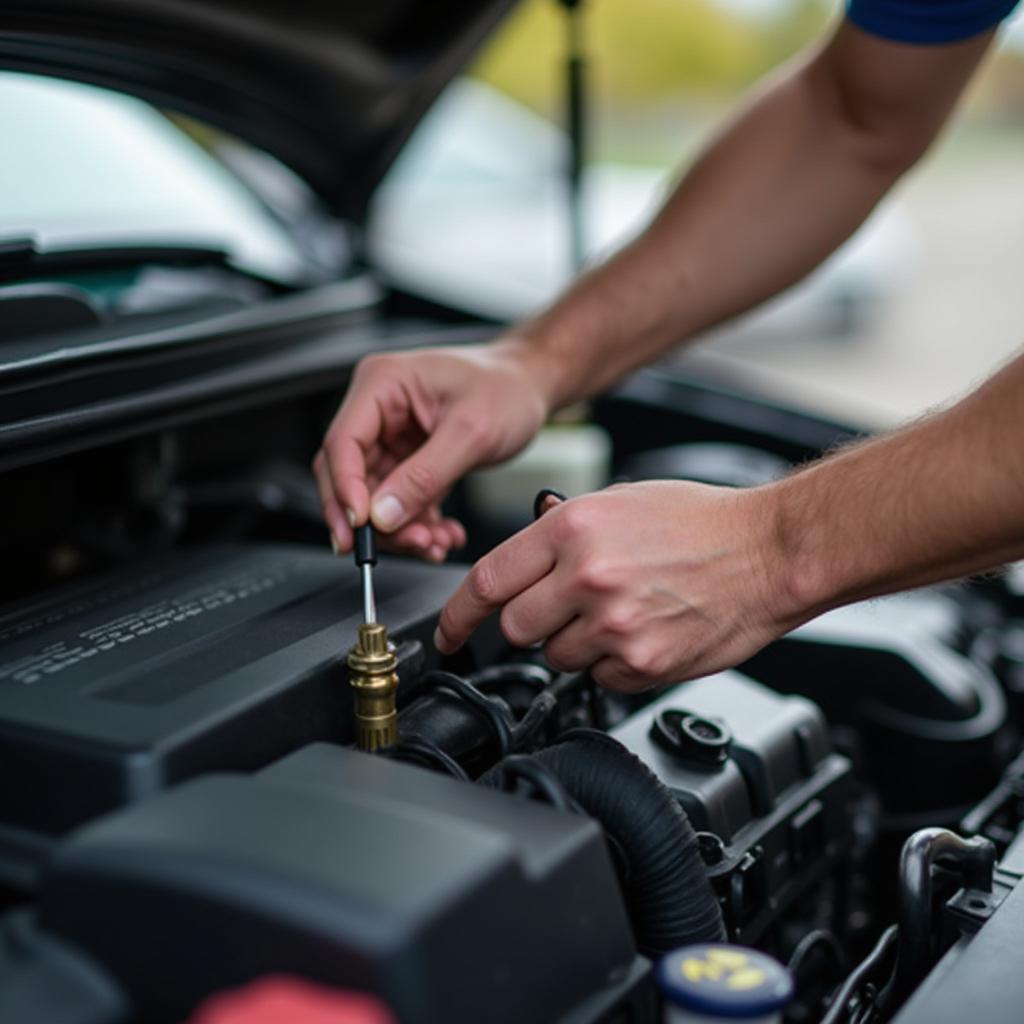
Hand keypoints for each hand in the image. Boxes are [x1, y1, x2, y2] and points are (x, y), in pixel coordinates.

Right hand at [313, 339, 550, 559]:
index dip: (345, 489)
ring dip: (399, 528)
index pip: (342, 443)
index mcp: (382, 383)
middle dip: (373, 519)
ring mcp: (391, 435)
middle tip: (405, 544)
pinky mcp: (406, 458)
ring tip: (433, 544)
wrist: (530, 387)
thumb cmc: (506, 388)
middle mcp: (378, 409)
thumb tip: (382, 514)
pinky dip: (416, 524)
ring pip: (373, 496)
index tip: (361, 526)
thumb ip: (424, 476)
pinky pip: (397, 501)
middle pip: (349, 475)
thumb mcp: (470, 433)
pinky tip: (441, 536)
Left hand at [434, 480, 799, 690]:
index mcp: (572, 528)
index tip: (448, 632)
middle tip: (564, 608)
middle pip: (515, 628)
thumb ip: (560, 534)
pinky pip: (600, 678)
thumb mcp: (617, 502)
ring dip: (575, 643)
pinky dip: (613, 662)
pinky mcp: (642, 663)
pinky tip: (644, 631)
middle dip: (530, 623)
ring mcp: (614, 624)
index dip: (457, 613)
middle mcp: (586, 576)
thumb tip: (520, 569)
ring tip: (619, 613)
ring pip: (556, 657)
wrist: (768, 551)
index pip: (487, 580)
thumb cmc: (700, 521)